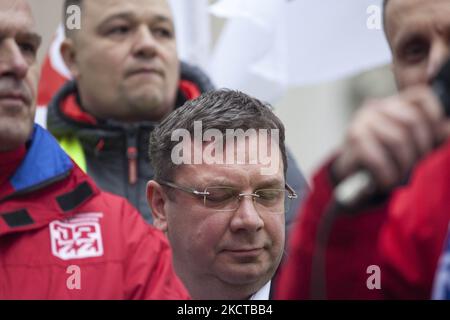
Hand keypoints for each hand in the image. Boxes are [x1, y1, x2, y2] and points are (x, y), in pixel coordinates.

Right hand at [333, 85, 449, 189]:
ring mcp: (361, 121)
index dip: (435, 115)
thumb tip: (447, 130)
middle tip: (415, 167)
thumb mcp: (406, 145)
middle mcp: (374, 107)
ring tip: (400, 178)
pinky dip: (387, 175)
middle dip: (420, 149)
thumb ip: (427, 134)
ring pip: (397, 140)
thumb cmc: (380, 159)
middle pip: (411, 121)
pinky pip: (379, 157)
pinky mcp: (353, 138)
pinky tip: (386, 182)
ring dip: (403, 165)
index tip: (435, 140)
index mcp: (391, 104)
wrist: (347, 174)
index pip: (420, 96)